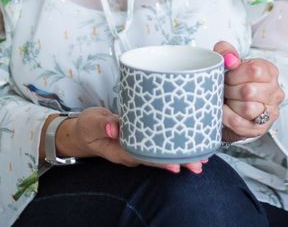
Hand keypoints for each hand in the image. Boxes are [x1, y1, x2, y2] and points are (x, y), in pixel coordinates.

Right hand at [54, 106, 205, 173]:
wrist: (84, 131)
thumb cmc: (88, 127)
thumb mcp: (90, 123)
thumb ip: (102, 124)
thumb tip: (115, 126)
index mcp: (121, 151)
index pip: (144, 158)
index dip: (161, 162)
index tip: (177, 164)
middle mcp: (132, 152)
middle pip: (158, 159)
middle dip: (179, 161)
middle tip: (200, 162)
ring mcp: (138, 147)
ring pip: (161, 153)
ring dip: (181, 153)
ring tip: (203, 155)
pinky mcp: (142, 138)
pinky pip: (159, 144)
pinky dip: (174, 142)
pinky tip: (190, 140)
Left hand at [213, 41, 284, 141]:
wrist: (231, 103)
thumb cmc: (232, 79)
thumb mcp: (228, 60)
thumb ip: (226, 51)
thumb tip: (230, 60)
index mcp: (270, 72)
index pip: (254, 71)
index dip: (235, 74)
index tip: (227, 76)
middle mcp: (276, 92)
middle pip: (248, 91)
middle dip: (229, 90)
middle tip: (224, 89)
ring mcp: (271, 112)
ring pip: (247, 109)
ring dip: (230, 104)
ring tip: (226, 100)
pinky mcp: (261, 128)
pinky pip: (240, 123)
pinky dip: (227, 117)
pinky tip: (224, 111)